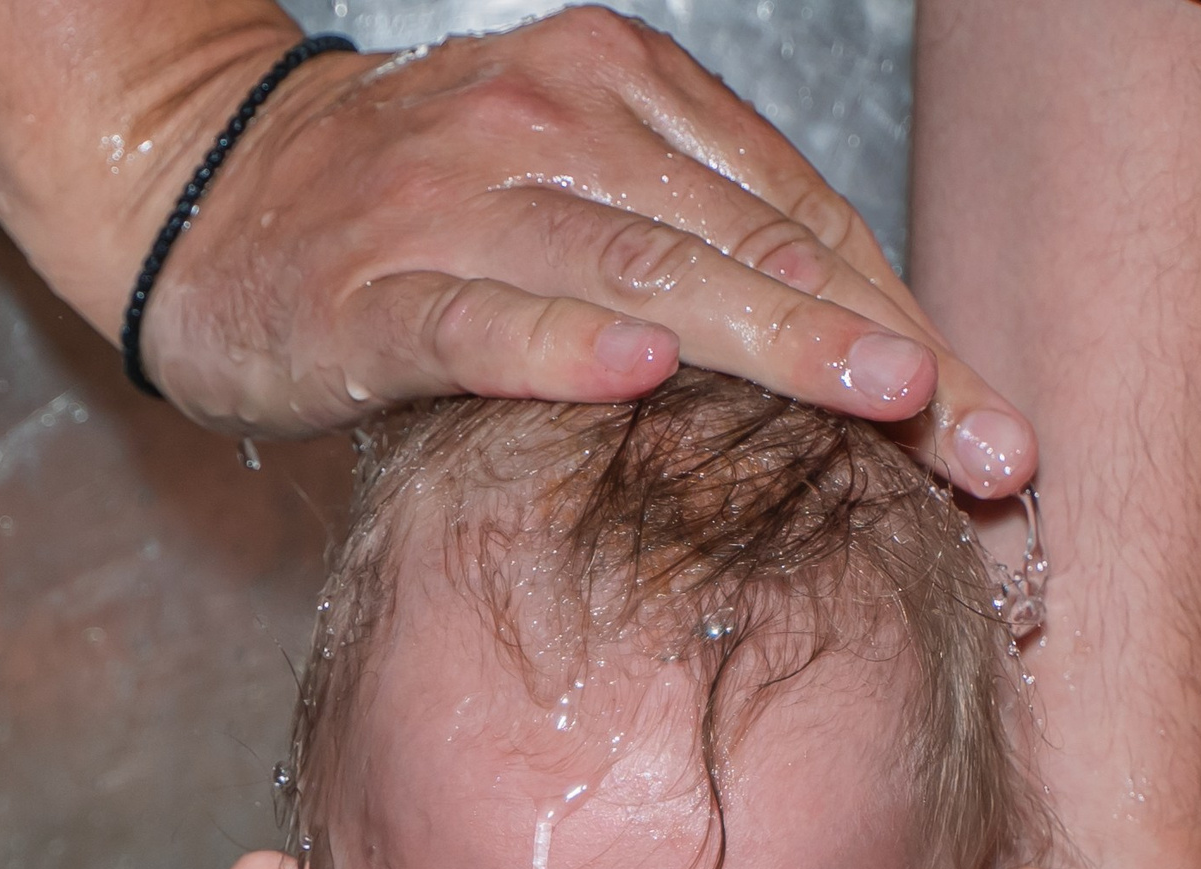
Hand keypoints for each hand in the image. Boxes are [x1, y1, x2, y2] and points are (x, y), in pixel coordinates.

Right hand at [125, 7, 1033, 493]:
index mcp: (627, 91)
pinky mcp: (374, 287)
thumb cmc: (428, 220)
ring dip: (774, 340)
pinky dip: (562, 348)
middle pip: (749, 243)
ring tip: (882, 398)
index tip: (990, 429)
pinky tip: (642, 380)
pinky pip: (481, 319)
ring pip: (644, 271)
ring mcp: (460, 196)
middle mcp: (555, 119)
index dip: (905, 319)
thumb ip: (710, 258)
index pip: (800, 213)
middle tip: (980, 445)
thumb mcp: (583, 200)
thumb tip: (886, 373)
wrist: (210, 194)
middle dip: (880, 349)